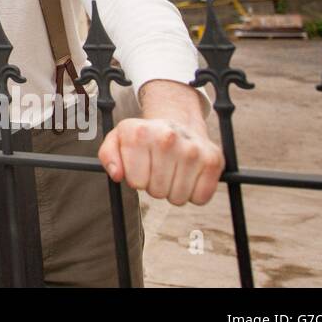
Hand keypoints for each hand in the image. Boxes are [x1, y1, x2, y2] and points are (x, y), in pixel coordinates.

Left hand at [98, 117, 223, 205]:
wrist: (178, 123)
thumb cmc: (144, 137)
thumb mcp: (118, 139)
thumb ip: (108, 156)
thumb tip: (117, 174)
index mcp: (139, 133)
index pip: (135, 182)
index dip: (136, 179)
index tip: (141, 166)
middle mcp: (167, 138)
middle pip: (157, 192)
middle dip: (154, 186)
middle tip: (158, 168)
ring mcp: (192, 149)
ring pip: (178, 198)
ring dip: (174, 191)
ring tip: (173, 171)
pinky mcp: (213, 160)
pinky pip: (200, 198)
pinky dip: (194, 194)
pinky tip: (189, 175)